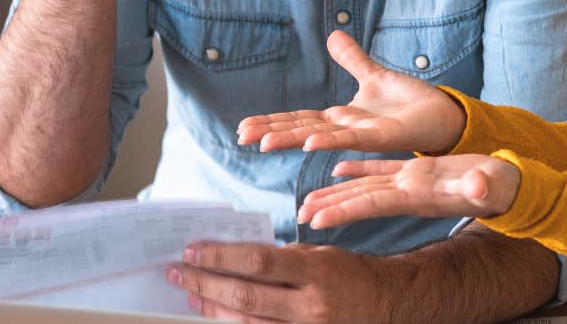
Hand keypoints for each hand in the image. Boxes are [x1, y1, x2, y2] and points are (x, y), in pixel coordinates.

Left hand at [168, 242, 389, 323]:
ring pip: (246, 323)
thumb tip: (236, 259)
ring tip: (190, 294)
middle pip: (246, 296)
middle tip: (178, 272)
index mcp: (317, 271)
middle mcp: (311, 305)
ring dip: (213, 308)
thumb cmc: (351, 275)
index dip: (221, 257)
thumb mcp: (321, 256)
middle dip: (206, 283)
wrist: (387, 304)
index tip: (193, 250)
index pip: (259, 262)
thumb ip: (282, 260)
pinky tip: (215, 317)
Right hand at [238, 30, 466, 155]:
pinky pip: (354, 139)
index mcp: (341, 117)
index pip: (299, 119)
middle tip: (241, 138)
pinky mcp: (384, 137)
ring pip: (321, 137)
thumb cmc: (409, 103)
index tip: (244, 128)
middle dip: (272, 133)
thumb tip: (332, 35)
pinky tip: (311, 143)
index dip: (272, 122)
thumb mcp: (374, 76)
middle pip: (302, 130)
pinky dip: (332, 140)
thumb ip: (352, 59)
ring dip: (292, 140)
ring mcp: (363, 135)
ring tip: (264, 144)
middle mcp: (347, 129)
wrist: (442, 115)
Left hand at [296, 154, 520, 229]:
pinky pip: (381, 170)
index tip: (316, 221)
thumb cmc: (502, 186)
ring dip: (338, 192)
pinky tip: (339, 168)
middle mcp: (410, 191)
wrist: (510, 187)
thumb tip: (477, 186)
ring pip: (367, 186)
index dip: (345, 210)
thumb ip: (483, 186)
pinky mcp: (418, 172)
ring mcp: (412, 182)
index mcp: (421, 193)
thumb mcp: (493, 184)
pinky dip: (360, 169)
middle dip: (331, 207)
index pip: (375, 203)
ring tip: (309, 200)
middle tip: (299, 216)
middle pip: (362, 199)